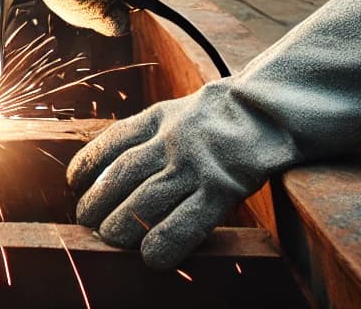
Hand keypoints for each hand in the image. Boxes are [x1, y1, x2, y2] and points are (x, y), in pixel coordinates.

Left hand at [64, 0, 360, 270]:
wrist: (286, 102)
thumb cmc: (241, 110)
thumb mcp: (193, 105)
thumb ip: (163, 127)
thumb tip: (133, 156)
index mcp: (163, 115)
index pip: (112, 142)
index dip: (88, 165)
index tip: (74, 184)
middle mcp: (172, 138)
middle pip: (121, 177)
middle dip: (99, 204)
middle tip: (89, 224)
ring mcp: (197, 163)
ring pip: (144, 202)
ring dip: (121, 227)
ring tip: (110, 241)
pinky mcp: (223, 187)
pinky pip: (185, 222)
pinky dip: (162, 243)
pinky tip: (150, 258)